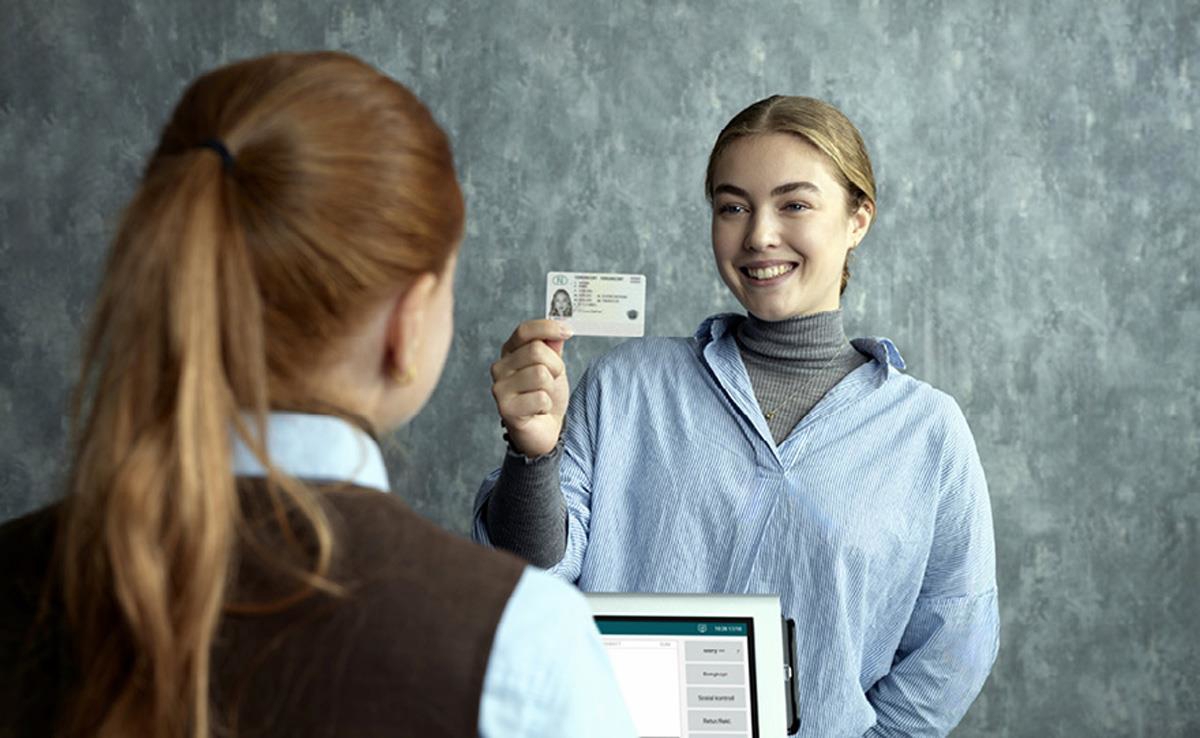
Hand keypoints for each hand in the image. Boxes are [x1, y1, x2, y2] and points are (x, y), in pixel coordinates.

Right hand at [491, 319, 572, 456]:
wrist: (545, 428)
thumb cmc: (546, 395)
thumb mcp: (554, 366)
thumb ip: (553, 347)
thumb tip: (557, 329)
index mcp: (509, 352)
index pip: (525, 331)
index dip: (548, 328)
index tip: (568, 332)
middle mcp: (500, 368)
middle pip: (536, 351)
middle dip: (555, 366)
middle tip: (553, 380)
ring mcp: (500, 388)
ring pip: (540, 374)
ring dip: (551, 388)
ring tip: (544, 396)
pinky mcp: (506, 408)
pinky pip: (540, 397)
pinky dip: (547, 405)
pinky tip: (538, 410)